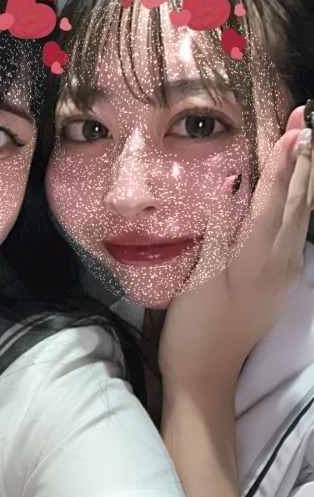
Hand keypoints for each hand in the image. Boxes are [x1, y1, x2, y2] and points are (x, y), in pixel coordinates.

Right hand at [158, 114, 312, 397]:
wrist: (205, 377)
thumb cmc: (193, 330)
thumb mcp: (198, 279)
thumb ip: (217, 231)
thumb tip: (231, 185)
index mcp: (257, 260)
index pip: (274, 200)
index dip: (282, 162)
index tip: (293, 126)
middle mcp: (281, 263)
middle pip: (298, 204)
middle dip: (304, 160)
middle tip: (306, 119)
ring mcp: (285, 274)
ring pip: (303, 217)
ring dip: (307, 179)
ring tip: (309, 144)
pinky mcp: (281, 282)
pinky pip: (297, 233)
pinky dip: (299, 204)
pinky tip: (298, 192)